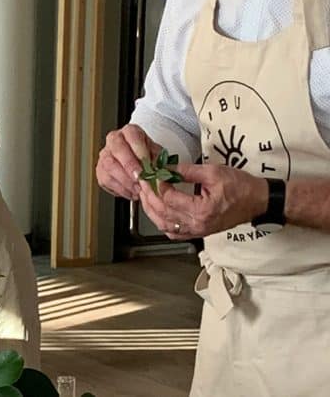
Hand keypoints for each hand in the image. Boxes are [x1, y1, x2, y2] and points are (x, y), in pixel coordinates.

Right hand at [96, 124, 158, 200]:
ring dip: (125, 180)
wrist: (141, 163)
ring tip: (138, 189)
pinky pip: (106, 180)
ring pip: (109, 165)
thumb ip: (159, 161)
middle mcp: (114, 140)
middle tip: (140, 178)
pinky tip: (131, 192)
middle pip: (117, 149)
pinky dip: (120, 189)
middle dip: (129, 165)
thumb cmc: (149, 157)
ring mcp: (105, 155)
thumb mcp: (158, 155)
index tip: (147, 164)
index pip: (132, 135)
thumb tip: (159, 172)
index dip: (139, 150)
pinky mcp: (100, 170)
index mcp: (130, 132)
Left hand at [138, 163, 266, 239]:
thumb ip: (186, 170)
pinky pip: (173, 232)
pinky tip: (156, 210)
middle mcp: (197, 225)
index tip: (150, 173)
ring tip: (145, 193)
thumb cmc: (241, 187)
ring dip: (151, 209)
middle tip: (142, 181)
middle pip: (162, 212)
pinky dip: (161, 221)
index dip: (155, 184)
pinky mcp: (198, 232)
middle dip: (148, 195)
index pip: (168, 198)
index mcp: (201, 210)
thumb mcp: (213, 172)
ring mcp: (197, 231)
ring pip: (163, 224)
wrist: (258, 201)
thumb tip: (166, 167)